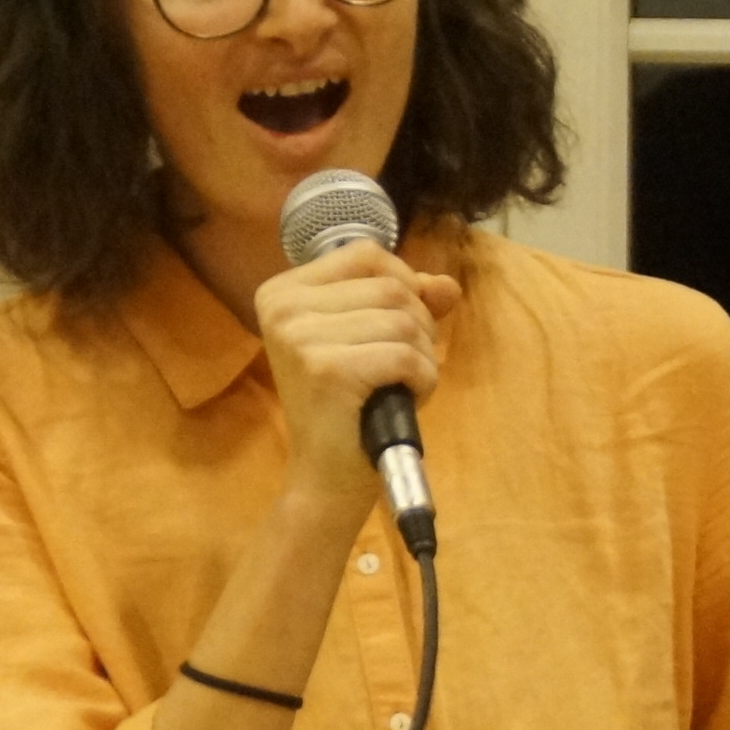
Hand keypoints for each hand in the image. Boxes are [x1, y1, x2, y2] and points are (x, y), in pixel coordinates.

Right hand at [253, 242, 462, 523]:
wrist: (327, 474)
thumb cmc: (351, 403)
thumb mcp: (374, 337)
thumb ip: (410, 301)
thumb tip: (447, 284)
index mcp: (282, 291)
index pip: (367, 254)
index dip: (404, 283)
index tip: (401, 324)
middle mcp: (282, 307)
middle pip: (391, 286)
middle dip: (419, 326)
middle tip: (400, 366)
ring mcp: (300, 337)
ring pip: (403, 320)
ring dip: (421, 356)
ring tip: (398, 385)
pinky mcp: (326, 370)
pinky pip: (405, 355)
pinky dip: (422, 379)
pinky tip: (403, 398)